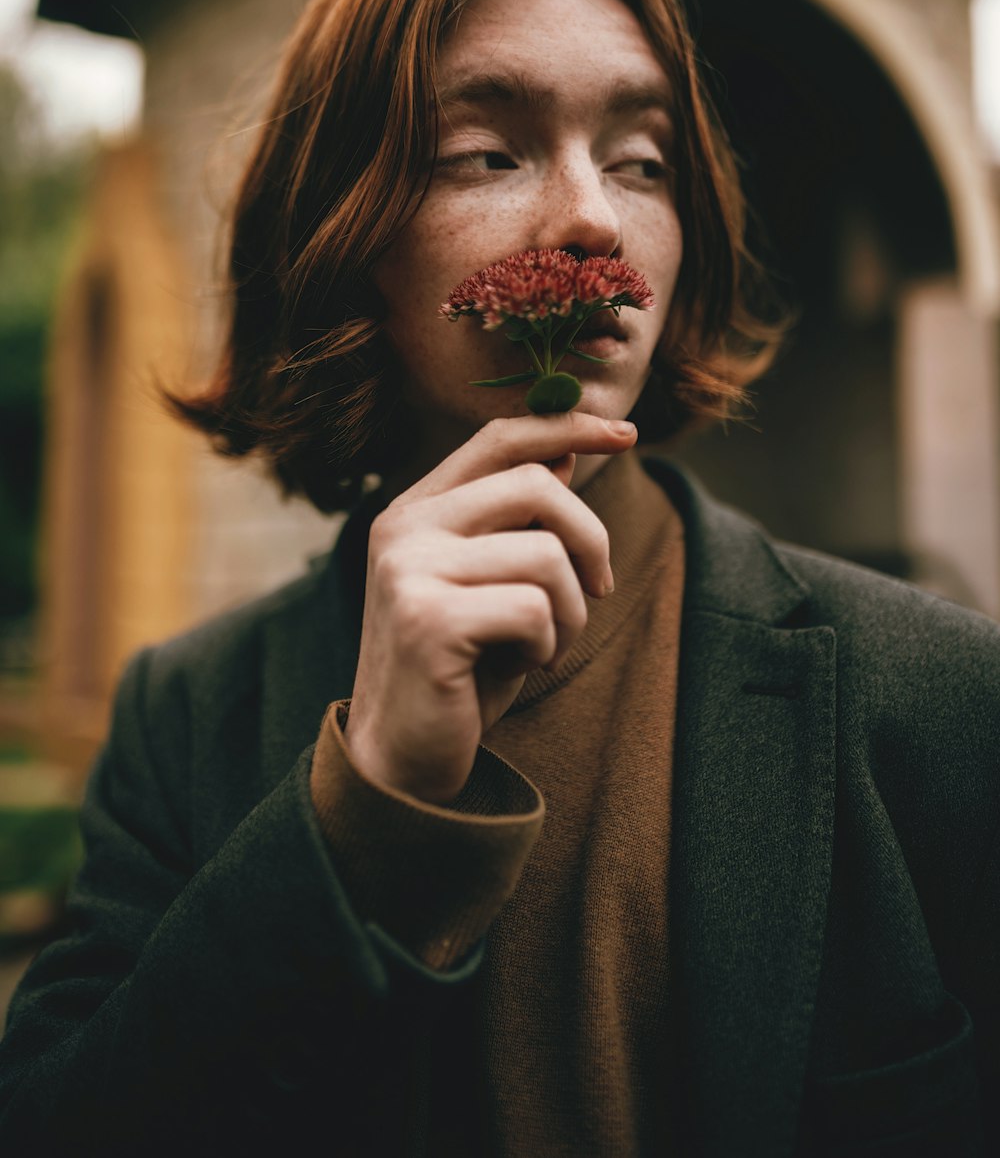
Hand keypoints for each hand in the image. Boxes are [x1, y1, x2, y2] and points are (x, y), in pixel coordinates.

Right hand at [343, 413, 636, 802]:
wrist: (399, 761)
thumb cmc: (457, 669)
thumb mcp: (492, 583)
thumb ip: (516, 522)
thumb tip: (567, 452)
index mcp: (415, 509)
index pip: (500, 438)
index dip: (566, 426)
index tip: (625, 432)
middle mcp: (402, 527)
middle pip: (537, 486)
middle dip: (591, 541)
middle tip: (598, 591)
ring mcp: (408, 570)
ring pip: (547, 555)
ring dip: (570, 612)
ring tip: (541, 646)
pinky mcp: (427, 619)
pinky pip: (535, 609)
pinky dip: (546, 645)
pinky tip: (516, 668)